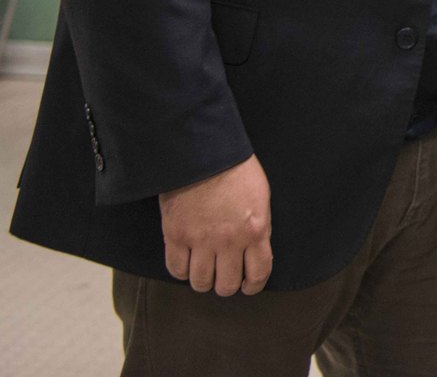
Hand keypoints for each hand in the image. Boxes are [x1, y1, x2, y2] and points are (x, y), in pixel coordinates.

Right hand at [159, 154, 272, 295]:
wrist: (203, 151)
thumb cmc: (235, 169)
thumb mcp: (260, 197)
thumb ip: (259, 227)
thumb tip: (256, 251)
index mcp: (255, 230)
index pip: (258, 273)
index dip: (253, 285)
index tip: (247, 285)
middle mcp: (229, 241)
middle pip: (226, 285)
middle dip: (226, 285)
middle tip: (223, 277)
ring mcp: (200, 240)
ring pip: (201, 282)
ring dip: (203, 280)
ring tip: (204, 270)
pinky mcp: (176, 235)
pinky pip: (176, 269)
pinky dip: (181, 270)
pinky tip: (186, 262)